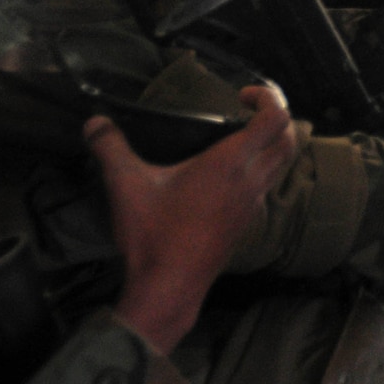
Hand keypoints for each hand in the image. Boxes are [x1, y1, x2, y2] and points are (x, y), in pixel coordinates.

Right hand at [96, 85, 297, 354]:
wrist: (169, 288)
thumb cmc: (154, 235)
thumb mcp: (126, 186)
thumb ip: (110, 150)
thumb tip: (94, 122)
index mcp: (231, 163)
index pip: (276, 119)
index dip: (269, 97)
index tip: (242, 95)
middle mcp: (251, 180)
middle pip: (289, 140)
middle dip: (276, 119)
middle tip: (248, 112)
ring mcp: (253, 204)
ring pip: (281, 165)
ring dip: (272, 146)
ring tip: (240, 139)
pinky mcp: (247, 223)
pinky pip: (266, 188)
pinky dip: (260, 172)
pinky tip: (228, 177)